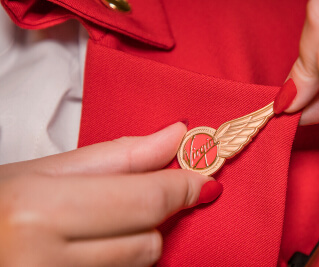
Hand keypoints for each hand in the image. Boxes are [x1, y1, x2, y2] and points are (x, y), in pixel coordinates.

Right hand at [0, 122, 221, 266]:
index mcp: (40, 211)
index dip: (182, 188)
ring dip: (135, 240)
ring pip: (140, 265)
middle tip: (139, 197)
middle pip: (149, 241)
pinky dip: (121, 260)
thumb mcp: (48, 171)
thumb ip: (120, 156)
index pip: (144, 200)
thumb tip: (175, 136)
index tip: (201, 180)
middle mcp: (45, 260)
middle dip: (156, 216)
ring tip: (99, 225)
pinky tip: (94, 247)